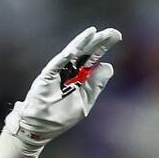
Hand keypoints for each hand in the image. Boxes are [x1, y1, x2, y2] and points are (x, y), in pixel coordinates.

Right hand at [0, 26, 120, 157]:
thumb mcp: (86, 101)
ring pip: (73, 54)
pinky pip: (57, 65)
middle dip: (99, 41)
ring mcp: (59, 71)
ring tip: (95, 32)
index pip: (95, 57)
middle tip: (113, 31)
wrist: (41, 126)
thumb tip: (108, 66)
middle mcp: (71, 70)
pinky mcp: (47, 77)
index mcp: (81, 76)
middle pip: (87, 52)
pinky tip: (75, 48)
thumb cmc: (62, 115)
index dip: (104, 45)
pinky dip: (66, 57)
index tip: (117, 35)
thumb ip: (96, 85)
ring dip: (84, 43)